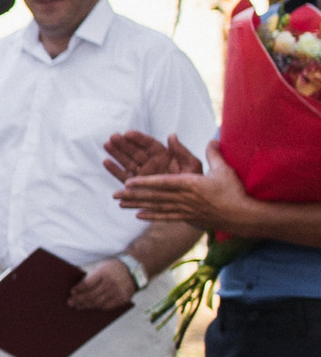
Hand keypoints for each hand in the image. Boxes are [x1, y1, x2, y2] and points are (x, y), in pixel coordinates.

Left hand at [67, 255, 142, 316]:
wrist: (134, 270)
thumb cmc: (113, 268)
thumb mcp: (101, 267)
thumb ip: (91, 277)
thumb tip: (78, 289)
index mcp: (104, 273)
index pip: (88, 284)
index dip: (79, 289)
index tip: (72, 292)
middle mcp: (111, 283)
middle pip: (92, 295)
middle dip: (79, 299)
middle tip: (71, 302)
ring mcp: (117, 292)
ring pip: (98, 302)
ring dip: (87, 305)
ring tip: (78, 306)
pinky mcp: (122, 299)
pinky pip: (107, 306)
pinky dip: (98, 307)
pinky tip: (91, 307)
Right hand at [104, 130, 191, 182]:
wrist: (191, 203)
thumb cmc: (195, 183)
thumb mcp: (192, 165)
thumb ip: (181, 151)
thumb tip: (171, 135)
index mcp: (165, 156)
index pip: (149, 144)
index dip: (138, 139)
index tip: (128, 133)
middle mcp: (152, 164)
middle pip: (135, 151)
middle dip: (124, 144)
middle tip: (113, 136)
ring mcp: (144, 174)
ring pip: (127, 162)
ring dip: (117, 153)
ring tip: (107, 144)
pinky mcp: (137, 186)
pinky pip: (124, 177)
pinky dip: (114, 170)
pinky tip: (106, 162)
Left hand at [115, 138, 247, 235]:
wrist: (242, 216)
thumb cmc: (234, 191)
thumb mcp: (224, 169)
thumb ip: (213, 154)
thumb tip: (212, 139)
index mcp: (191, 185)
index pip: (163, 183)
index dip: (144, 183)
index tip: (128, 182)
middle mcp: (184, 198)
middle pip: (155, 196)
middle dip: (134, 195)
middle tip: (115, 194)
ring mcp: (185, 210)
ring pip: (157, 207)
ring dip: (138, 205)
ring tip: (121, 203)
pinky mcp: (188, 218)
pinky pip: (166, 217)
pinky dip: (152, 216)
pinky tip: (138, 216)